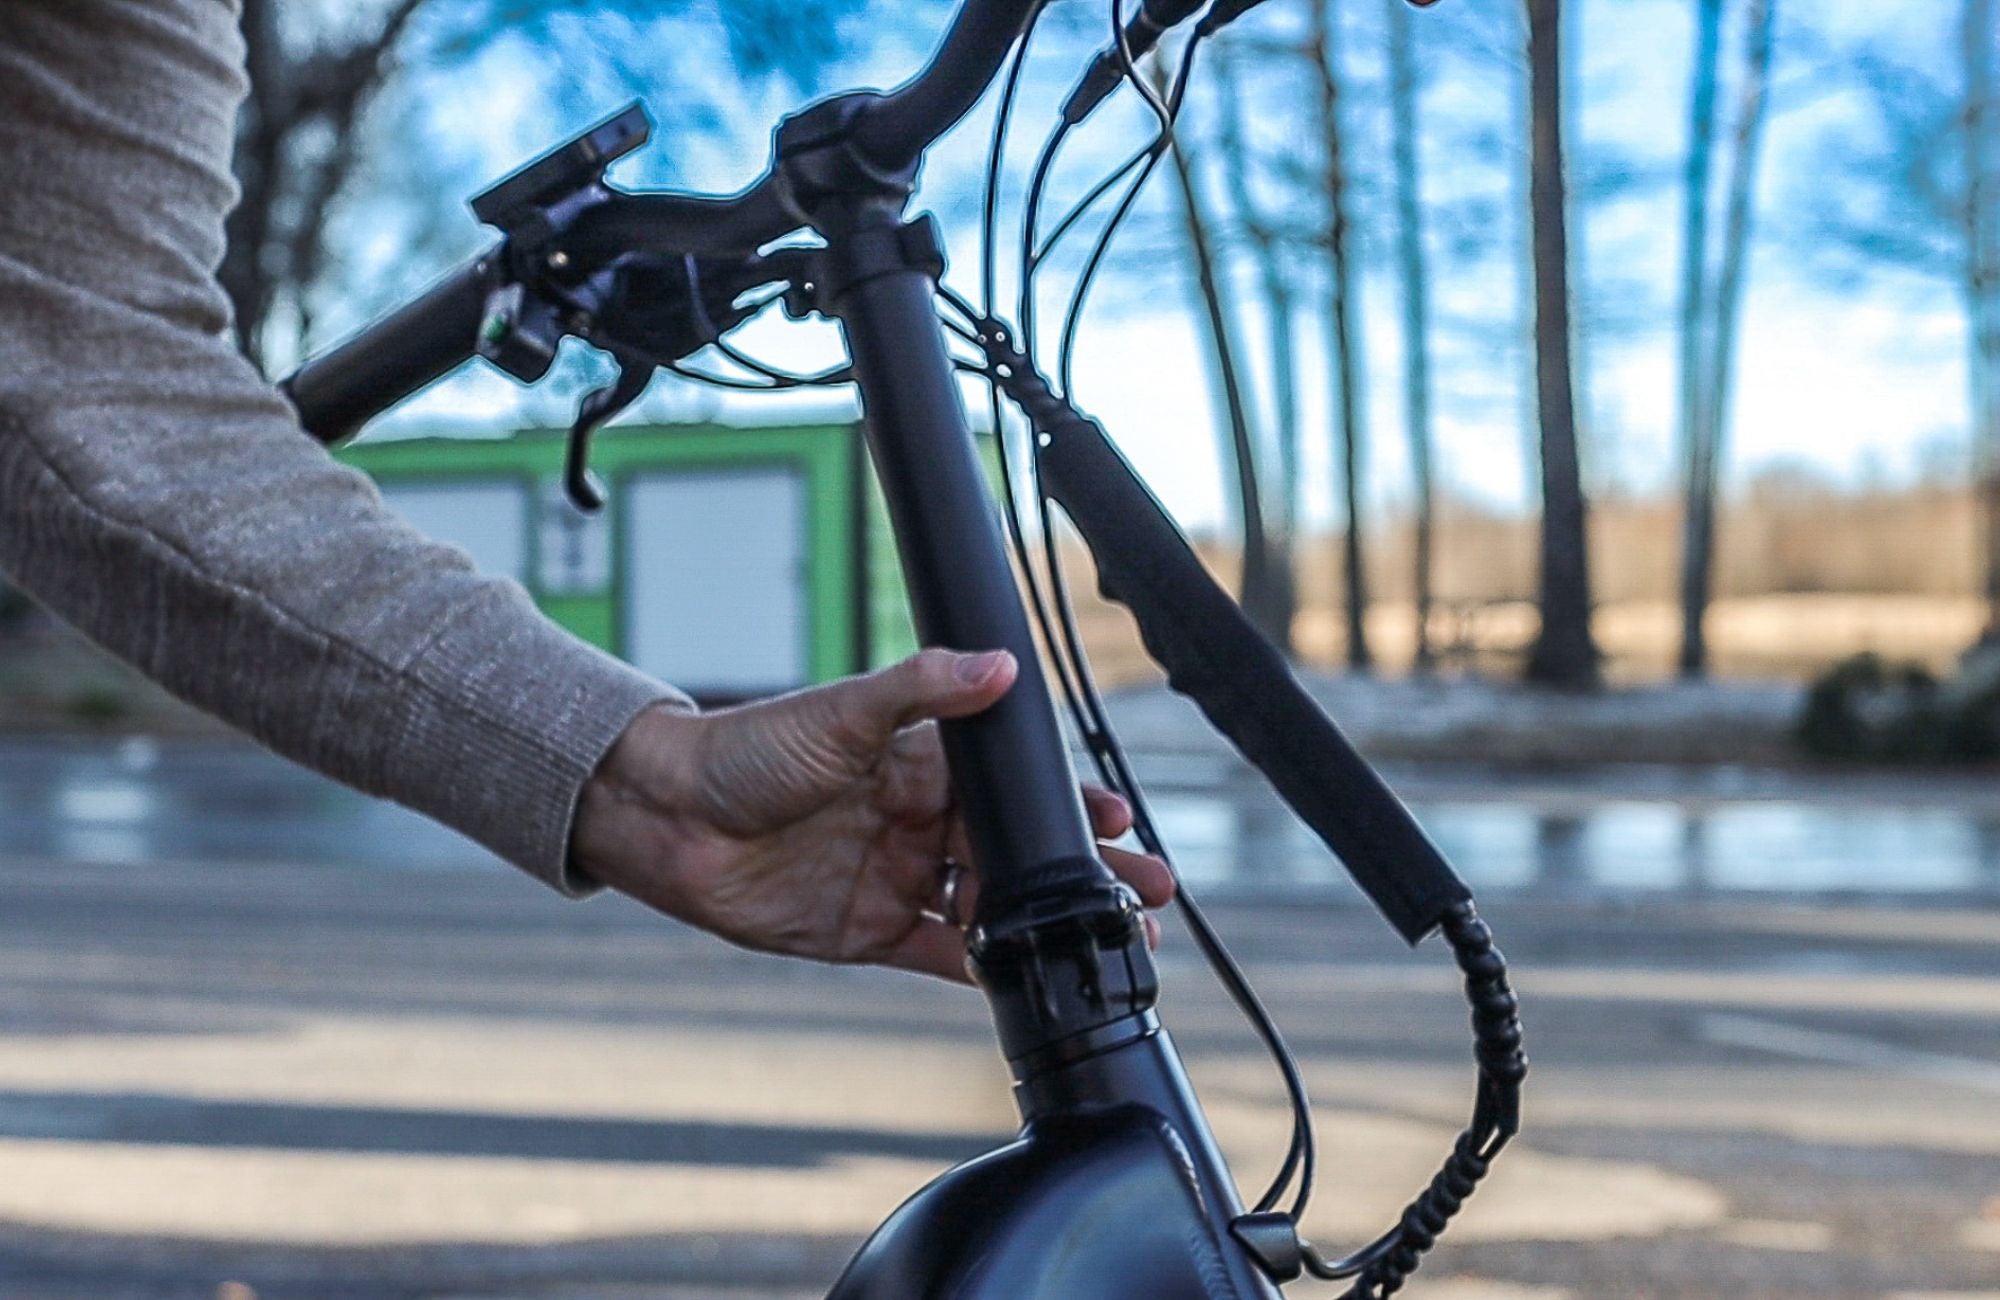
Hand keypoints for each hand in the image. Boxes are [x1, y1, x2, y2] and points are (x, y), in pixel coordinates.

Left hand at [572, 648, 1174, 981]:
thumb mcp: (841, 709)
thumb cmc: (747, 749)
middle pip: (1019, 854)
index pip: (1013, 789)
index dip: (1069, 807)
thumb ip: (923, 690)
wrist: (667, 815)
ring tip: (1110, 944)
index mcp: (921, 766)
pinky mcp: (868, 932)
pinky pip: (941, 955)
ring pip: (994, 909)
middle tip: (1149, 892)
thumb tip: (999, 666)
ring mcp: (897, 879)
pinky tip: (1032, 978)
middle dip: (1086, 873)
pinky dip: (987, 967)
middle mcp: (918, 823)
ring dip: (1051, 925)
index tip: (1120, 820)